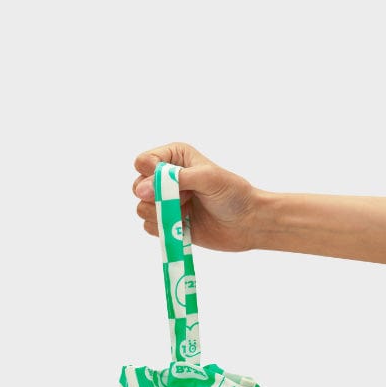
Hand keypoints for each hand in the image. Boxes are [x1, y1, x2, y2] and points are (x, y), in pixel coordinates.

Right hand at [132, 142, 258, 251]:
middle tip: (185, 199)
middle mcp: (166, 178)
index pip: (143, 162)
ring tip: (187, 212)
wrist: (247, 223)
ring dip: (162, 213)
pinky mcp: (168, 223)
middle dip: (157, 197)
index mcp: (174, 157)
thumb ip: (174, 180)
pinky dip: (164, 229)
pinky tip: (185, 225)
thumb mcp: (207, 178)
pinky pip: (149, 227)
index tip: (171, 185)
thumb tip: (141, 190)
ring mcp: (166, 202)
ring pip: (141, 208)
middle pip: (137, 186)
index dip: (151, 175)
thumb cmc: (232, 194)